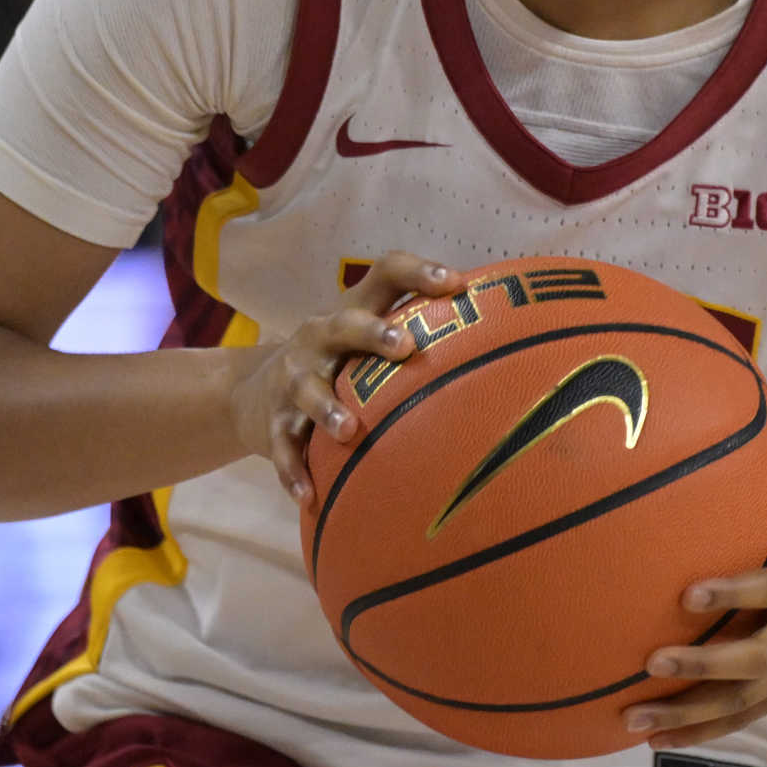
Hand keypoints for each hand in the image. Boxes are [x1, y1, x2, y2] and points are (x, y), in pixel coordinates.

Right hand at [227, 253, 465, 503]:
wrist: (253, 391)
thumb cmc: (343, 361)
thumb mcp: (370, 337)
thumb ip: (425, 331)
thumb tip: (513, 338)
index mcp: (354, 310)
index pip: (387, 273)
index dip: (419, 272)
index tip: (457, 282)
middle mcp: (320, 337)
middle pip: (343, 324)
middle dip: (372, 333)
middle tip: (404, 347)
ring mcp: (293, 378)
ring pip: (307, 390)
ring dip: (326, 409)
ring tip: (348, 431)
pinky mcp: (273, 422)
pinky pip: (283, 447)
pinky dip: (293, 470)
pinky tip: (309, 494)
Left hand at [627, 416, 766, 749]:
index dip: (735, 593)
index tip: (688, 592)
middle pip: (758, 656)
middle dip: (703, 663)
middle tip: (651, 659)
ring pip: (746, 698)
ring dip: (690, 712)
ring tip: (634, 719)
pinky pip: (751, 715)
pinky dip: (706, 730)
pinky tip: (659, 740)